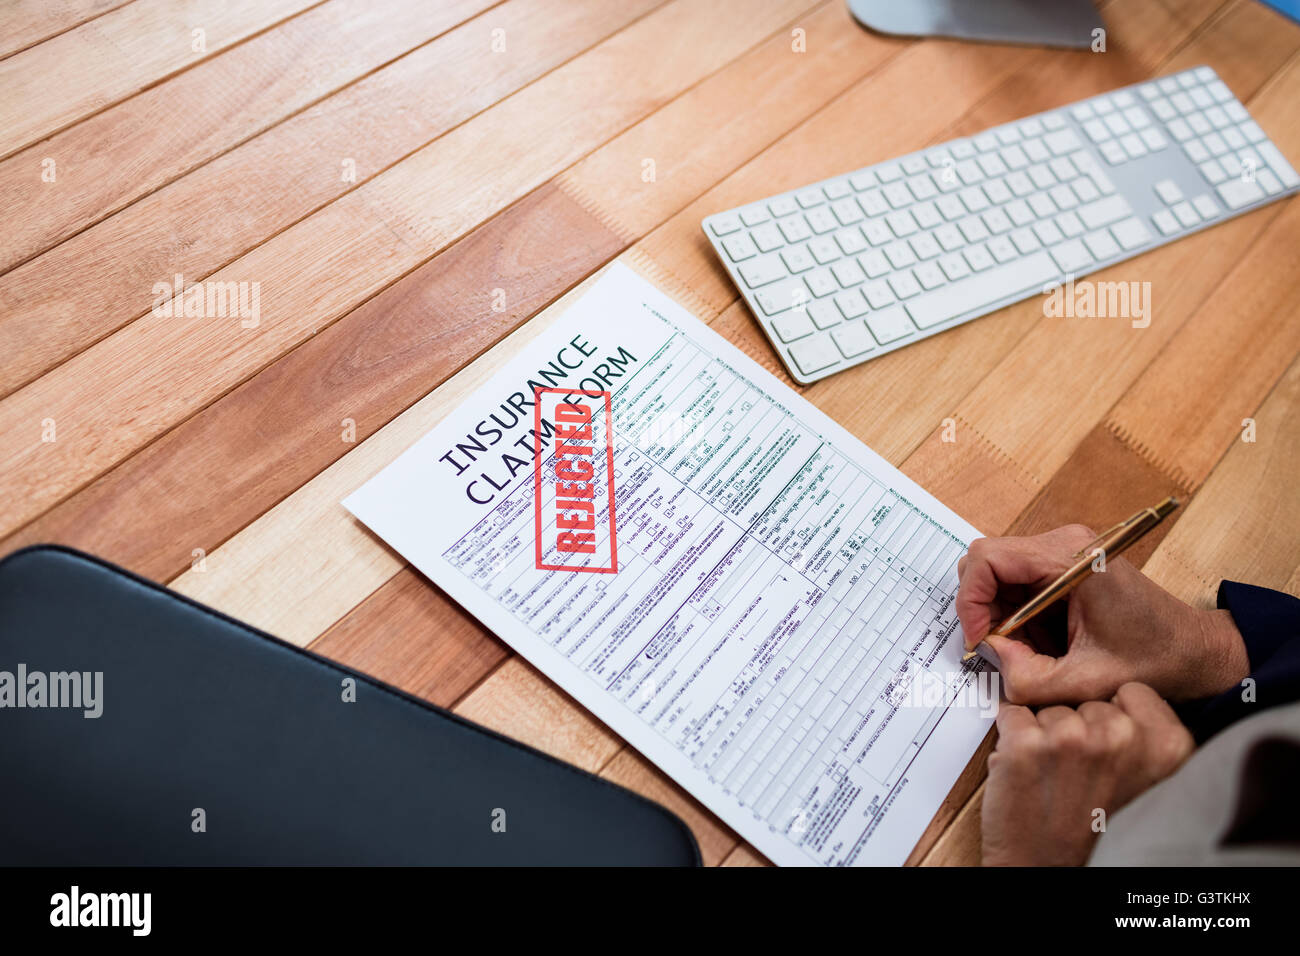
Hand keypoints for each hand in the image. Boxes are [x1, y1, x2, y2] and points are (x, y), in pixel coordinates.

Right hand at [957, 524, 1248, 704]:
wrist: (1194, 652)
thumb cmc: (1155, 660)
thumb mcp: (1085, 681)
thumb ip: (1028, 678)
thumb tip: (989, 655)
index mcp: (1070, 559)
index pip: (988, 558)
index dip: (971, 601)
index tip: (979, 640)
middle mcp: (1064, 543)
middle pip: (987, 563)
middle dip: (983, 610)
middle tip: (1002, 649)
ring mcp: (1063, 551)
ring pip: (999, 575)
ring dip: (1001, 616)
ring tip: (1029, 651)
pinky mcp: (1063, 566)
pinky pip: (1018, 583)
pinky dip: (1017, 615)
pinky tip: (1043, 642)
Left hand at [981, 682, 1194, 865]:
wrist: (1050, 872)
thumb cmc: (1099, 831)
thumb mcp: (1151, 783)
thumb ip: (1144, 737)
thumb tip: (1121, 696)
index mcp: (1167, 746)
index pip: (1132, 691)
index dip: (1114, 714)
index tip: (1108, 746)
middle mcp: (1122, 738)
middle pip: (1088, 699)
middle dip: (1079, 726)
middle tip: (1079, 774)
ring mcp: (1072, 739)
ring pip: (1049, 707)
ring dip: (1045, 734)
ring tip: (1054, 779)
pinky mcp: (1025, 746)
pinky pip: (1011, 714)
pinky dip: (1011, 737)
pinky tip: (1027, 772)